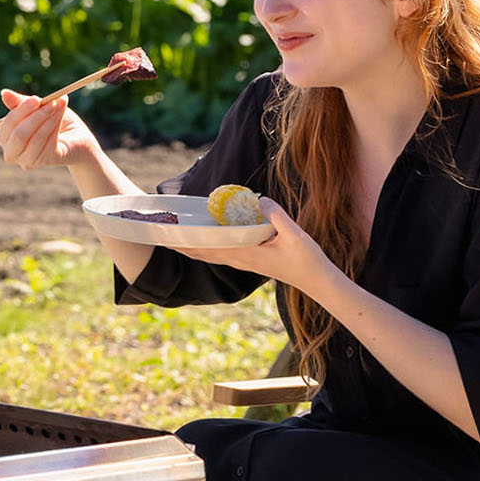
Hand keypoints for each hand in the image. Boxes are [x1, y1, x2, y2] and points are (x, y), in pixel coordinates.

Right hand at [0, 89, 101, 170]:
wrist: (77, 137)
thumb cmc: (53, 121)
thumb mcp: (37, 108)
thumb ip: (20, 103)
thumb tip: (4, 93)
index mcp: (6, 139)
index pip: (6, 126)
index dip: (20, 111)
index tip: (35, 99)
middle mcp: (13, 153)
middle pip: (18, 136)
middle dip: (35, 116)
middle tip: (51, 102)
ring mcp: (28, 160)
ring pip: (35, 138)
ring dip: (49, 118)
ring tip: (59, 104)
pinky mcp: (46, 161)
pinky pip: (49, 143)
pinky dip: (55, 125)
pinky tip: (61, 115)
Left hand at [176, 197, 339, 294]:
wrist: (317, 280)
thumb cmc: (307, 259)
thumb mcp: (295, 235)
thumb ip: (277, 216)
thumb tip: (259, 200)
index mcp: (247, 254)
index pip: (211, 247)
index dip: (190, 242)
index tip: (171, 236)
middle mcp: (241, 260)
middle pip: (205, 253)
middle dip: (183, 245)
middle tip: (162, 234)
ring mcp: (244, 262)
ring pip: (211, 255)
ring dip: (192, 247)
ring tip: (174, 238)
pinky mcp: (250, 261)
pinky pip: (222, 254)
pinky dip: (207, 248)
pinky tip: (203, 241)